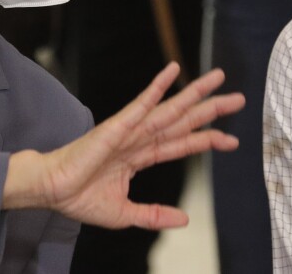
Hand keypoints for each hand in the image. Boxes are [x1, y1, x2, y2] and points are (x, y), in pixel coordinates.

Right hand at [2, 63, 244, 229]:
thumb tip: (185, 220)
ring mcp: (132, 129)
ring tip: (219, 79)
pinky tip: (174, 71)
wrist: (52, 192)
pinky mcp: (118, 125)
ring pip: (171, 109)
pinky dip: (158, 87)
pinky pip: (142, 103)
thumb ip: (154, 215)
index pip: (182, 144)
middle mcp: (142, 138)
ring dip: (195, 93)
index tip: (232, 140)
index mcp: (142, 155)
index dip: (208, 140)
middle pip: (184, 120)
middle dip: (212, 111)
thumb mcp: (125, 214)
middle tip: (239, 99)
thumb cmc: (80, 197)